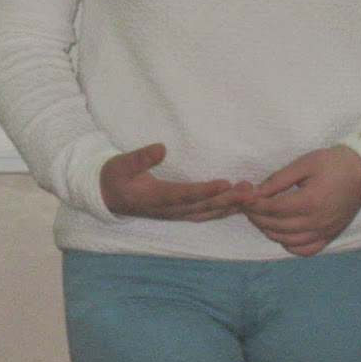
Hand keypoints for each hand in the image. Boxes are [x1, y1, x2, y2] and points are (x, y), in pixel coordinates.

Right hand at [100, 143, 254, 221]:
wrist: (108, 198)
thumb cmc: (115, 178)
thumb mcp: (120, 164)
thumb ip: (140, 158)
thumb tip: (161, 147)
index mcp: (155, 197)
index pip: (185, 194)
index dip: (205, 190)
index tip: (226, 183)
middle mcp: (170, 210)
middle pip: (204, 207)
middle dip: (229, 200)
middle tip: (252, 191)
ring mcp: (177, 213)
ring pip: (209, 212)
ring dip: (231, 205)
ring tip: (252, 195)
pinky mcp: (182, 213)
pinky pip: (207, 214)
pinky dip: (225, 210)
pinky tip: (239, 204)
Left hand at [242, 145, 360, 255]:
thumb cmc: (332, 163)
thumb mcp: (302, 164)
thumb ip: (277, 180)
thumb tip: (255, 191)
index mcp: (310, 202)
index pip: (273, 209)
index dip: (254, 204)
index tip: (242, 197)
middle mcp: (317, 222)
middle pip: (277, 227)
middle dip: (256, 217)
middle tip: (246, 205)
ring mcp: (325, 232)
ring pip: (287, 241)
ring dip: (269, 231)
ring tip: (259, 216)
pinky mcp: (330, 236)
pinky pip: (306, 250)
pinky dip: (289, 245)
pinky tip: (281, 232)